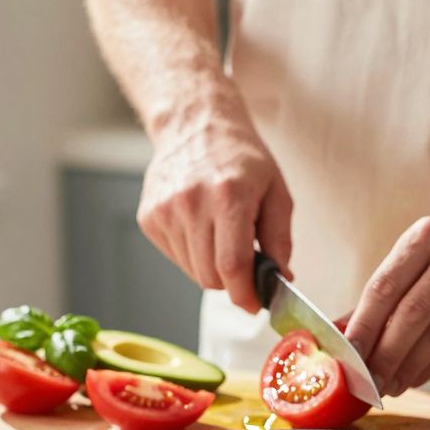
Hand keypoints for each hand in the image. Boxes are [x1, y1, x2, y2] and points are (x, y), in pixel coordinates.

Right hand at [137, 99, 292, 311]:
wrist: (195, 125)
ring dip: (211, 267)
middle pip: (210, 275)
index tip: (253, 304)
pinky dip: (192, 254)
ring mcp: (165, 210)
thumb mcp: (275, 191)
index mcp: (229, 196)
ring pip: (192, 271)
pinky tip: (200, 227)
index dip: (244, 294)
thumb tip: (281, 279)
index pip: (232, 265)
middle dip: (231, 282)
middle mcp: (192, 203)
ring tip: (221, 235)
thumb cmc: (240, 156)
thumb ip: (280, 239)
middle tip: (244, 266)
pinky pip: (175, 257)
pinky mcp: (149, 217)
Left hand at [344, 205, 429, 395]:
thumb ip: (386, 291)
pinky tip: (416, 377)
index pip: (384, 286)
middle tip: (367, 380)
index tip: (347, 354)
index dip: (363, 325)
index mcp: (425, 236)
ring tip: (389, 385)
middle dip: (384, 353)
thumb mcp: (425, 255)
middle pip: (410, 312)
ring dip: (408, 366)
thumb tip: (340, 328)